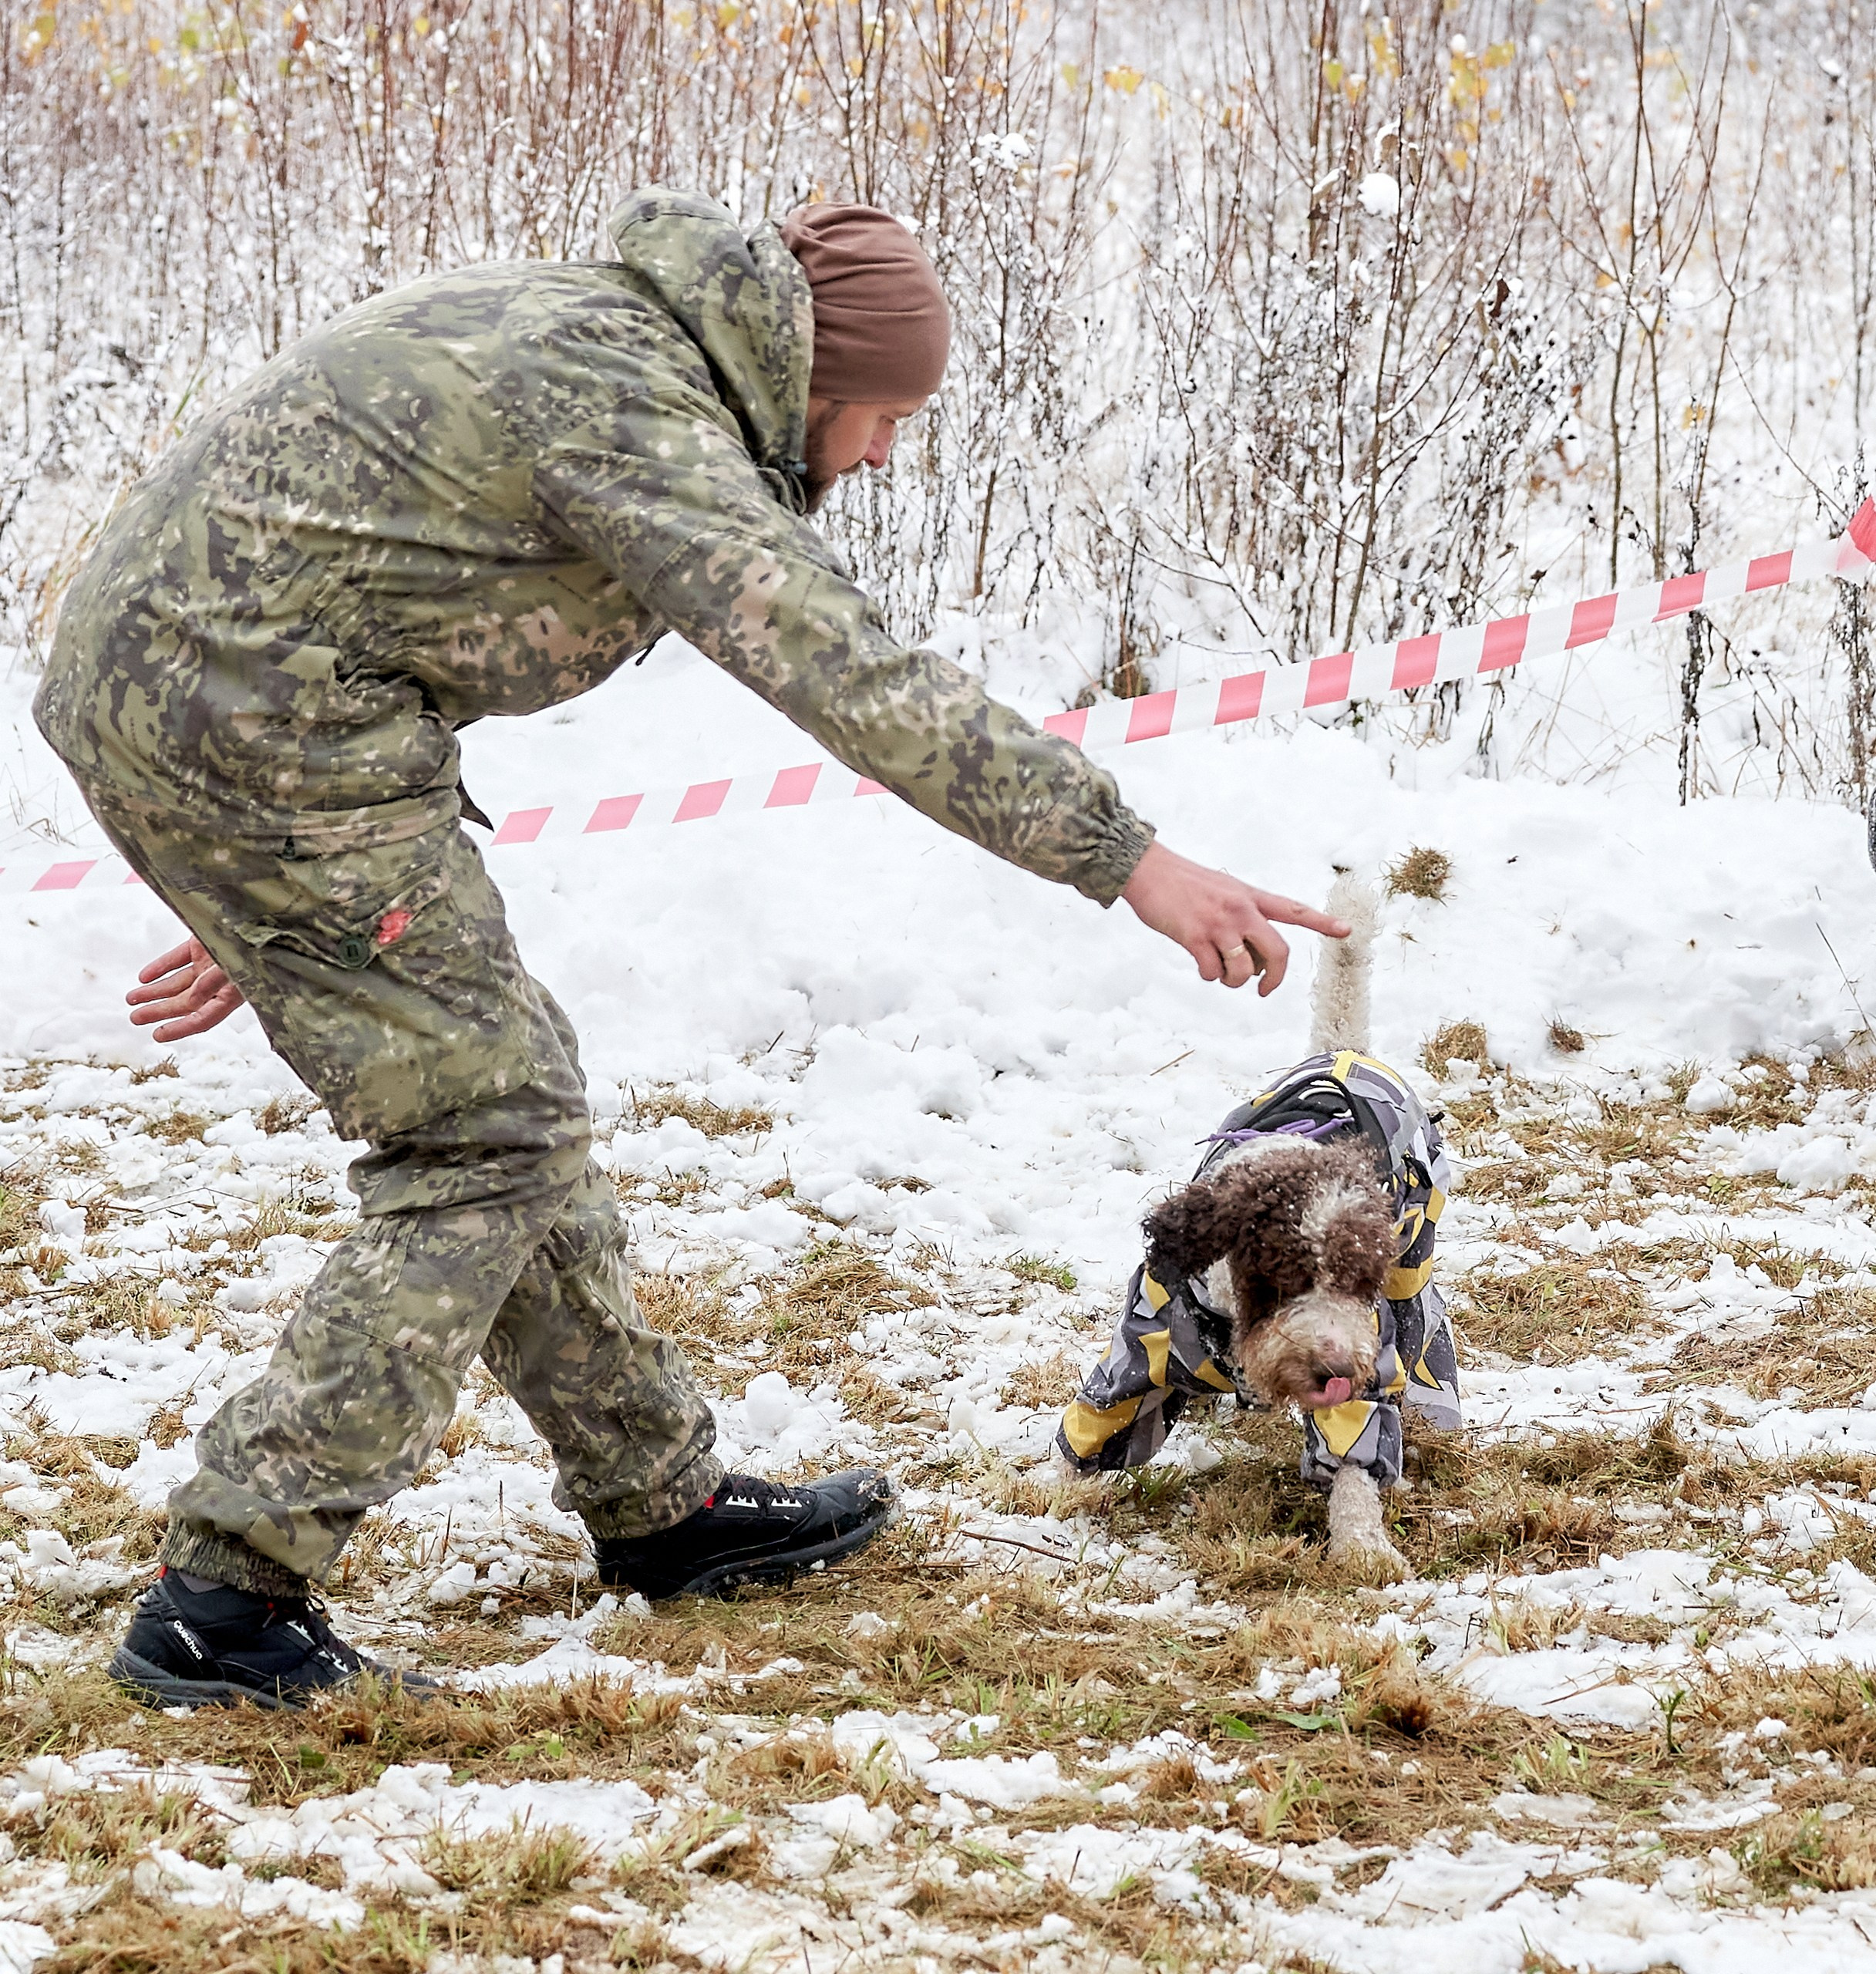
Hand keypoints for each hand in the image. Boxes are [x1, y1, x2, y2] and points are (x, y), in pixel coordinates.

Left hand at [127, 936, 245, 1041]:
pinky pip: (176, 960)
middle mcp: (219, 982)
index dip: (180, 1028)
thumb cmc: (251, 944)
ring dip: (153, 992)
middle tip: (136, 1018)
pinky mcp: (201, 945)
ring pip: (177, 982)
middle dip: (158, 1011)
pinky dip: (159, 968)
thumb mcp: (232, 968)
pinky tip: (144, 977)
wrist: (254, 913)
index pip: (203, 1018)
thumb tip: (193, 1001)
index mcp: (231, 993)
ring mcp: (209, 964)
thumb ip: (211, 984)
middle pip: (184, 1002)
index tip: (158, 1034)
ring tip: (132, 999)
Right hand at [1120, 841, 1348, 994]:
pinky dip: (1208, 975)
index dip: (1322, 922)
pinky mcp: (1194, 936)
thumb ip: (1242, 918)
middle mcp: (1241, 910)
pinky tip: (1198, 963)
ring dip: (1232, 981)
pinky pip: (1212, 972)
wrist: (1148, 869)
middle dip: (1274, 979)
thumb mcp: (1223, 891)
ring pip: (1243, 970)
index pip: (1293, 910)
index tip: (1346, 931)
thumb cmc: (1182, 883)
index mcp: (1250, 897)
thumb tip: (1250, 961)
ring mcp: (1219, 924)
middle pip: (1278, 953)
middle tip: (1263, 989)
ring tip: (1218, 971)